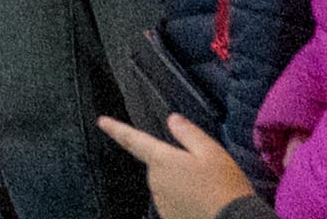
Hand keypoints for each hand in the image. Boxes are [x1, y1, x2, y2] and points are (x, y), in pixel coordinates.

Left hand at [94, 109, 255, 218]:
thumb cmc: (225, 186)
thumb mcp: (211, 152)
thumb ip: (189, 134)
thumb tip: (172, 119)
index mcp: (161, 160)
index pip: (133, 140)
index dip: (116, 129)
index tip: (101, 121)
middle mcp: (155, 181)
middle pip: (158, 166)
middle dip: (174, 166)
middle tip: (203, 173)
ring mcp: (160, 202)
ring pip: (166, 186)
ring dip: (181, 186)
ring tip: (208, 191)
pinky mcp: (168, 218)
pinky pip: (173, 204)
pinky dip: (185, 203)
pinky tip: (204, 205)